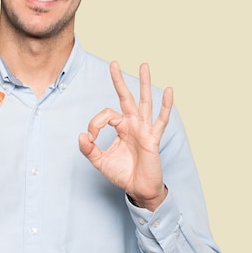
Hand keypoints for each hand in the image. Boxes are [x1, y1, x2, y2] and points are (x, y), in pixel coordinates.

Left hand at [78, 61, 172, 210]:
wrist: (138, 189)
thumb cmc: (123, 173)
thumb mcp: (100, 161)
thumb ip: (89, 149)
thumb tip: (82, 135)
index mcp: (121, 127)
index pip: (106, 115)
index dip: (95, 123)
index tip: (91, 138)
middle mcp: (133, 124)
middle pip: (126, 98)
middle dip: (119, 81)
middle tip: (113, 63)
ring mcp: (144, 129)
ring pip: (144, 102)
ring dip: (144, 83)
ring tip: (143, 66)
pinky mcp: (153, 138)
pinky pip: (161, 120)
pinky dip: (166, 105)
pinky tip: (169, 91)